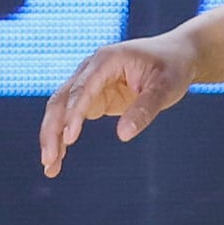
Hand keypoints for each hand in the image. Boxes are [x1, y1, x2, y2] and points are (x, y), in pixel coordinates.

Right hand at [38, 31, 194, 177]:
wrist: (175, 56)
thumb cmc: (171, 68)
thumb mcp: (165, 88)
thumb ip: (144, 109)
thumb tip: (123, 135)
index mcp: (106, 60)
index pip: (83, 88)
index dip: (74, 113)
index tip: (69, 138)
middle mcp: (91, 69)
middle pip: (61, 100)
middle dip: (52, 129)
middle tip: (48, 160)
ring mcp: (89, 83)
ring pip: (60, 110)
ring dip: (52, 137)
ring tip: (49, 167)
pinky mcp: (93, 97)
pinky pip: (71, 118)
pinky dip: (63, 138)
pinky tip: (58, 160)